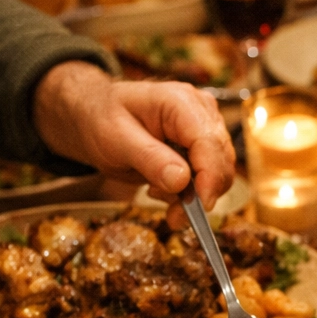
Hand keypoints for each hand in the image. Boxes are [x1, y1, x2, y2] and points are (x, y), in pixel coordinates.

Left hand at [31, 61, 235, 208]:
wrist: (95, 116)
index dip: (210, 178)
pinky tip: (163, 187)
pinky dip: (190, 193)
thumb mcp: (115, 138)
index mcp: (180, 102)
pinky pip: (209, 177)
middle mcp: (201, 112)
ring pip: (219, 173)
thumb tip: (181, 181)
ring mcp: (205, 128)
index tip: (200, 208)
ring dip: (195, 196)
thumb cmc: (101, 119)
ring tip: (157, 192)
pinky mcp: (202, 145)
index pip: (209, 143)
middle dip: (201, 193)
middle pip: (221, 161)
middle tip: (173, 215)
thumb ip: (149, 158)